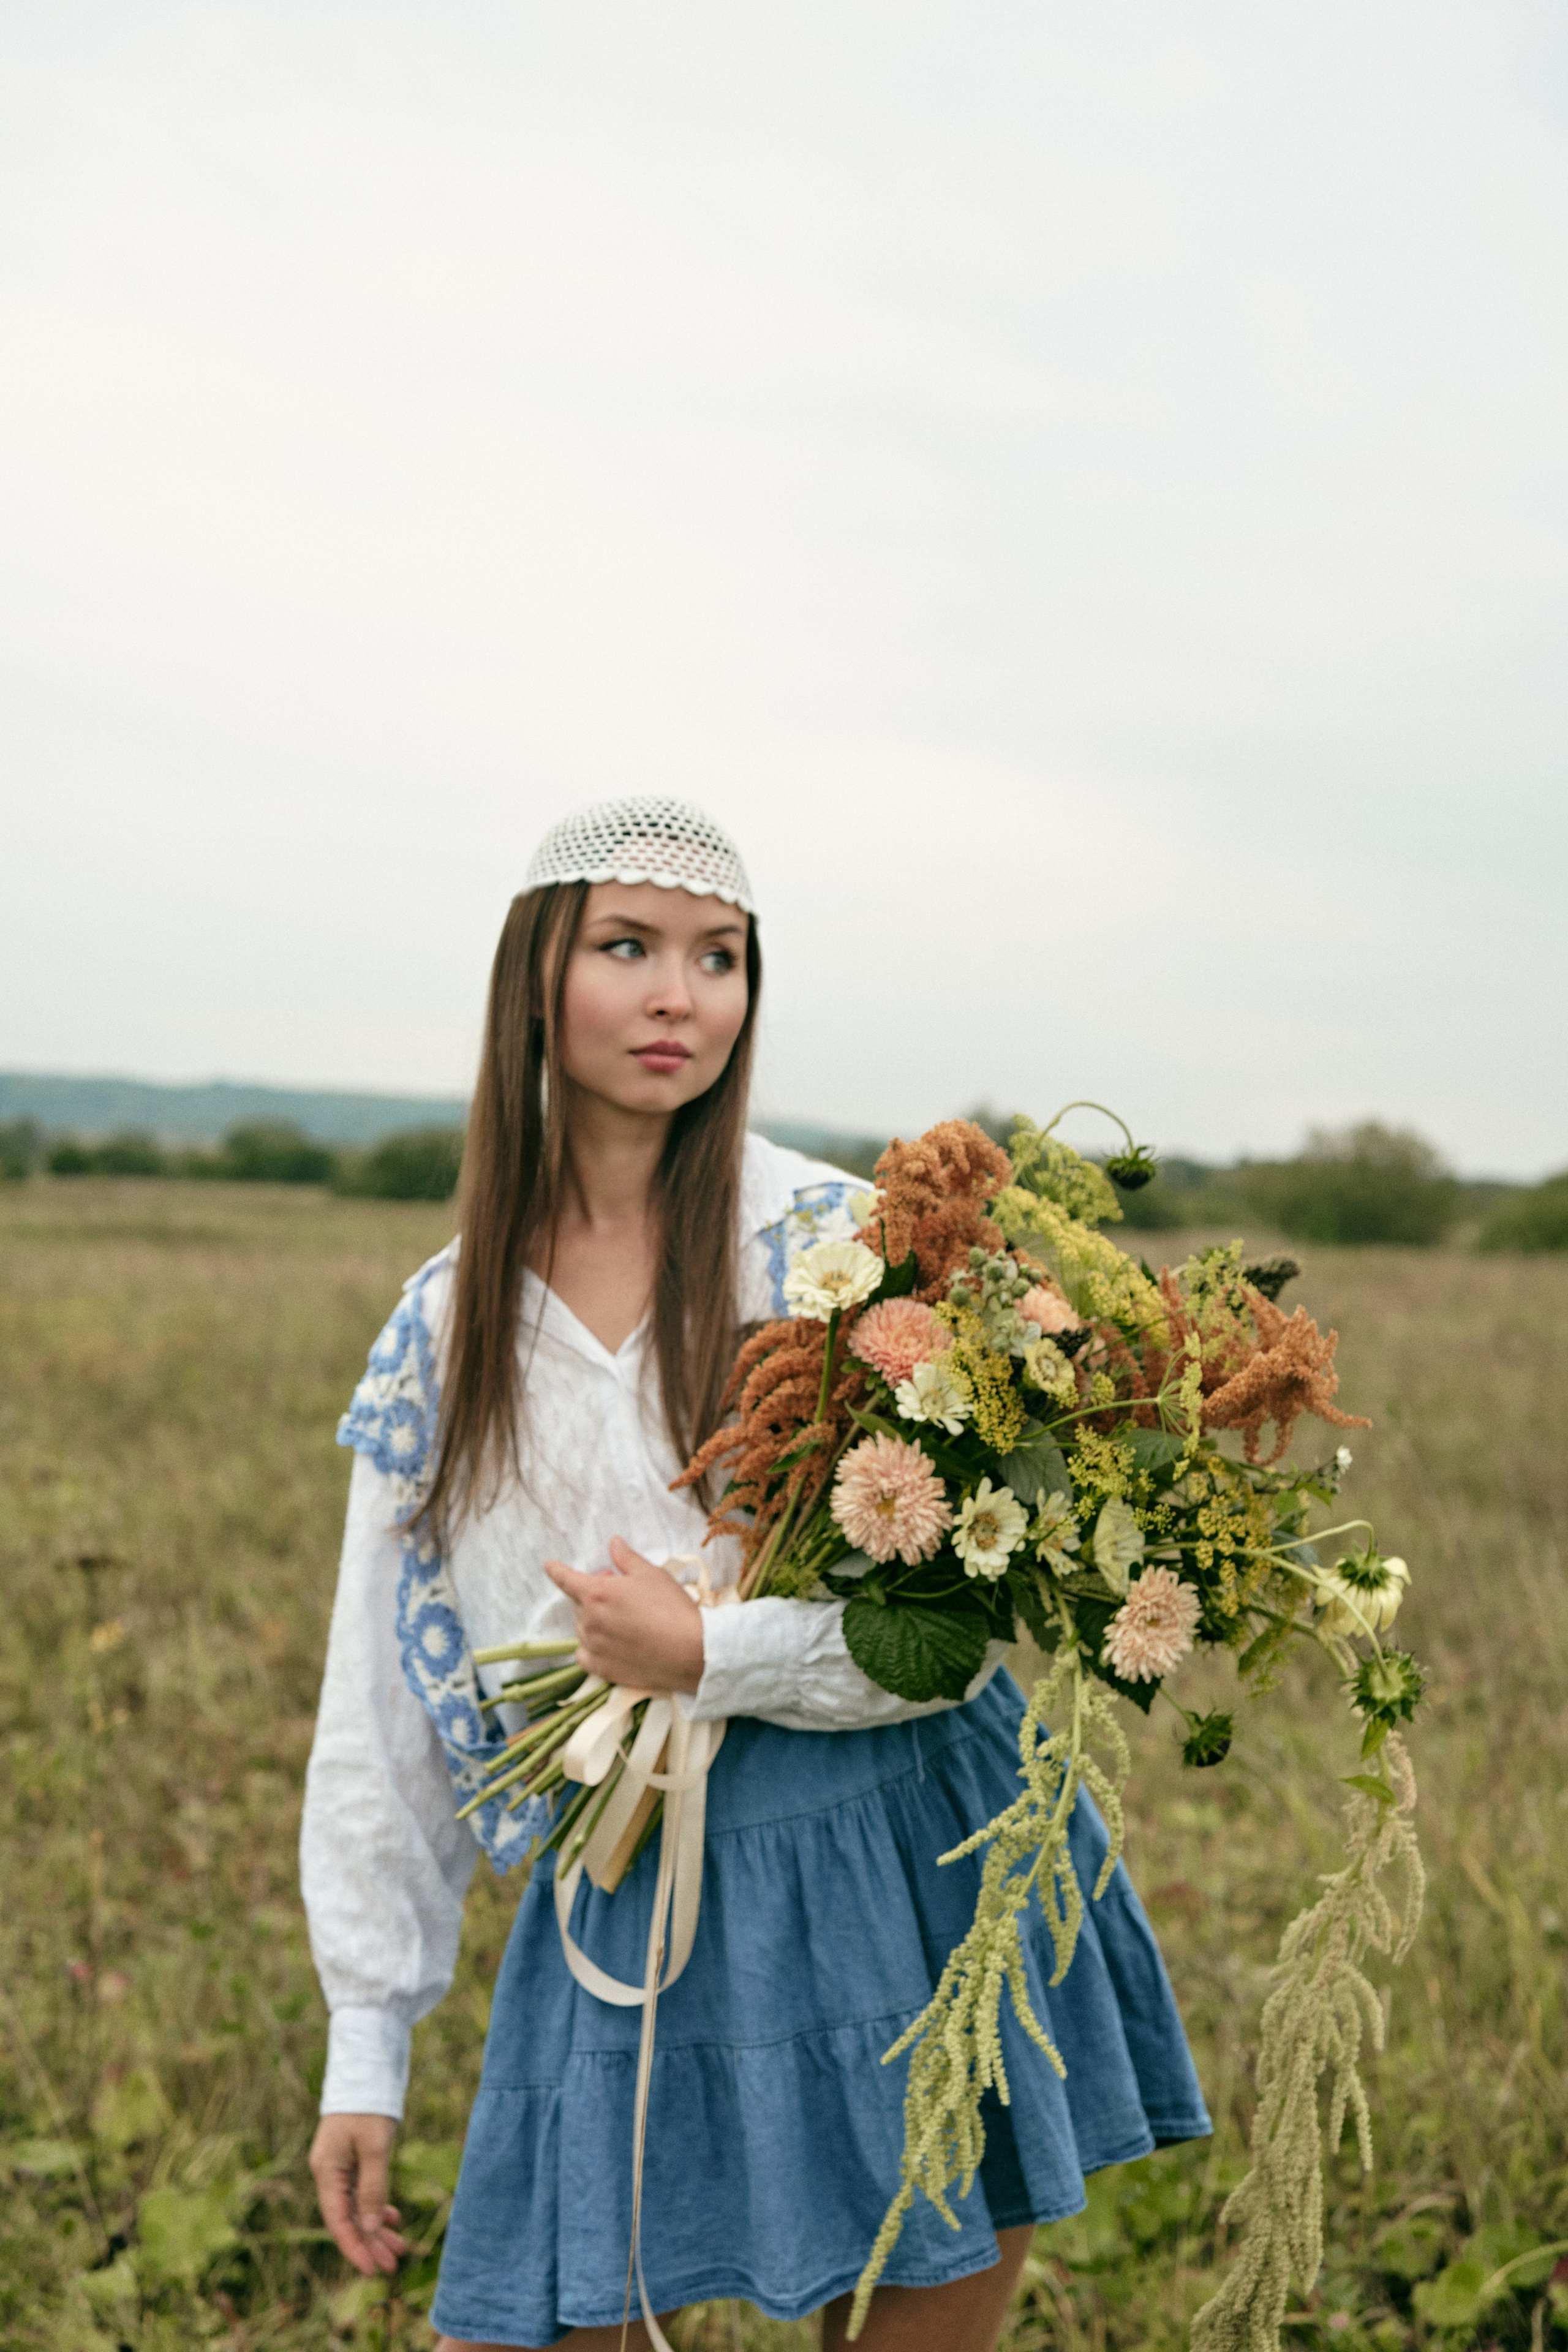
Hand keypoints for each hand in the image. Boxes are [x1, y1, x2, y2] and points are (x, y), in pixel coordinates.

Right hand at [309, 2112, 405, 2275]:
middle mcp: (329, 2173)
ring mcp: (339, 2167)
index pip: (338, 2221)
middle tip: (393, 2265)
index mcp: (326, 2172)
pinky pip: (361, 2193)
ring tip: (399, 2248)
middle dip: (370, 2243)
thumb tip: (371, 2228)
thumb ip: (373, 2188)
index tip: (372, 2268)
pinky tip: (392, 2218)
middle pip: (348, 2218)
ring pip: (357, 2207)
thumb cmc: (369, 2106)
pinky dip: (377, 2206)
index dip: (355, 2247)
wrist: (367, 2070)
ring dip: (376, 2228)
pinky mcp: (351, 2160)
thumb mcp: (374, 2148)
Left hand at [542, 1539, 705, 1693]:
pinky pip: (584, 1655)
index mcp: (597, 1594)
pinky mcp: (603, 1670)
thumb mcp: (652, 1575)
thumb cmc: (672, 1608)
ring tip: (622, 1619)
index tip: (548, 1565)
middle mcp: (589, 1621)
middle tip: (622, 1592)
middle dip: (595, 1594)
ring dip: (595, 1619)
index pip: (567, 1579)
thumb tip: (613, 1543)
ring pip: (583, 1628)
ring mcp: (594, 1647)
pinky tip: (608, 1644)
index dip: (556, 1570)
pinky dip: (591, 1647)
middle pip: (580, 1603)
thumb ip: (627, 1559)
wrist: (691, 1651)